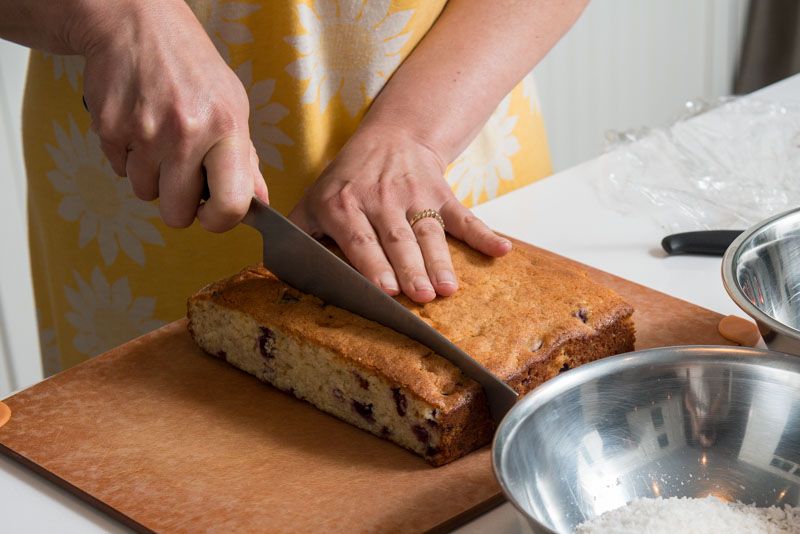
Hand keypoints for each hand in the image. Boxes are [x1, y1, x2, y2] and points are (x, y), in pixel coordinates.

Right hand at [77, 0, 267, 230]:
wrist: (135, 24)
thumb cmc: (191, 66)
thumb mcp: (233, 104)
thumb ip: (246, 159)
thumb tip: (259, 203)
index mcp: (226, 128)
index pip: (231, 204)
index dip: (220, 221)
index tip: (213, 213)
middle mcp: (186, 133)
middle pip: (177, 214)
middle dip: (179, 204)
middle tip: (183, 176)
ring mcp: (143, 132)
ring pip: (145, 193)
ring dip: (152, 177)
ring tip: (160, 140)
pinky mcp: (108, 129)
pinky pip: (119, 171)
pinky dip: (128, 157)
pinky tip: (139, 126)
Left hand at [289, 127, 511, 302]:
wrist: (392, 136)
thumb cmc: (347, 178)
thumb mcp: (314, 197)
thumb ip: (298, 232)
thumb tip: (278, 270)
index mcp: (344, 203)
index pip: (359, 239)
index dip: (372, 264)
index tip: (385, 290)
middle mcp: (380, 199)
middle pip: (397, 239)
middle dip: (409, 268)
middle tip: (420, 297)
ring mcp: (415, 195)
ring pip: (429, 232)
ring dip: (441, 260)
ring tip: (449, 289)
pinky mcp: (442, 194)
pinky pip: (465, 215)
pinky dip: (484, 233)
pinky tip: (501, 251)